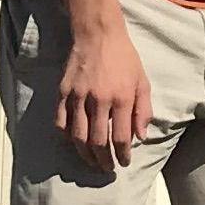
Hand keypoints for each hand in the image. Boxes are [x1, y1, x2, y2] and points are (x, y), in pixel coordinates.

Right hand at [54, 10, 152, 172]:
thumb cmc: (125, 59)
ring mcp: (78, 97)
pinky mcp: (63, 93)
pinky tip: (74, 143)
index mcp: (121, 98)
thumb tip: (141, 137)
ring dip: (85, 155)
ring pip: (78, 137)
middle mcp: (99, 100)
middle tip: (107, 169)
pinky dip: (66, 137)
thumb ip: (143, 110)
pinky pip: (61, 123)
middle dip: (104, 160)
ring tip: (92, 162)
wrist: (98, 35)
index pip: (121, 137)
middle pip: (98, 142)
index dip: (122, 154)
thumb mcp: (143, 81)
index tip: (123, 163)